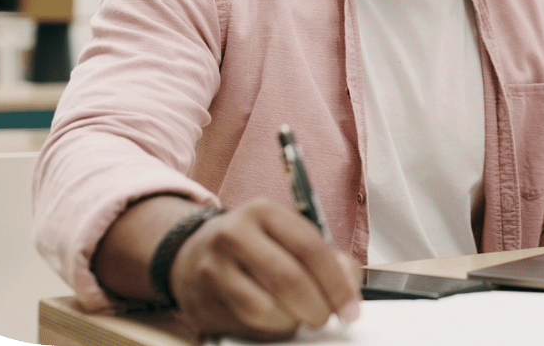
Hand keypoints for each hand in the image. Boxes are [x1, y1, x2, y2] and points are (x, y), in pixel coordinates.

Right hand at [169, 198, 361, 340]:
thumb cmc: (253, 246)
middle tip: (325, 316)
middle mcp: (234, 235)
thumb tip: (348, 288)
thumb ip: (327, 257)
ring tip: (297, 316)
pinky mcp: (202, 302)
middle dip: (317, 307)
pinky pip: (245, 327)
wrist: (193, 254)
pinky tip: (273, 320)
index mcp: (263, 212)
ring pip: (265, 310)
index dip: (335, 283)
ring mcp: (214, 269)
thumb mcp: (288, 235)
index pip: (309, 247)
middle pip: (287, 280)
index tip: (350, 307)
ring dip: (291, 322)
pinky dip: (268, 331)